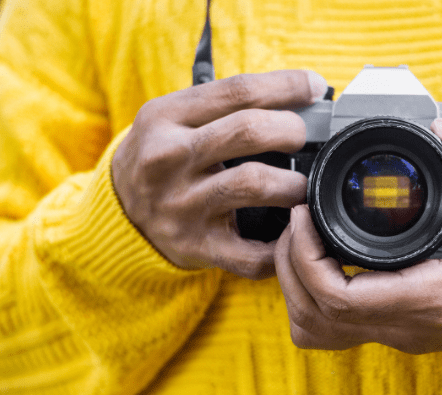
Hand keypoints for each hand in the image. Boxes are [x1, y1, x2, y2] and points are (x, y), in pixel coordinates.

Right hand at [112, 70, 327, 278]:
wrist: (116, 213)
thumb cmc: (162, 156)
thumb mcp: (174, 119)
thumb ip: (225, 107)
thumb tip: (300, 99)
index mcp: (165, 117)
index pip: (238, 91)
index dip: (286, 86)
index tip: (315, 86)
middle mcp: (168, 158)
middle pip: (248, 131)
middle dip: (292, 130)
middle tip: (305, 137)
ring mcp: (181, 205)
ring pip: (254, 184)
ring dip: (294, 183)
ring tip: (303, 185)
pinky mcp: (196, 246)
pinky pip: (252, 252)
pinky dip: (283, 244)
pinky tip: (294, 231)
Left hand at [274, 118, 441, 355]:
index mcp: (434, 294)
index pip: (342, 298)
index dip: (306, 257)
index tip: (305, 214)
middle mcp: (409, 323)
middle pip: (315, 316)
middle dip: (290, 265)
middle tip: (298, 220)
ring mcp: (400, 333)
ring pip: (317, 330)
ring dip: (296, 286)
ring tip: (303, 241)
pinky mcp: (398, 330)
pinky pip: (335, 330)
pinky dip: (314, 300)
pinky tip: (323, 265)